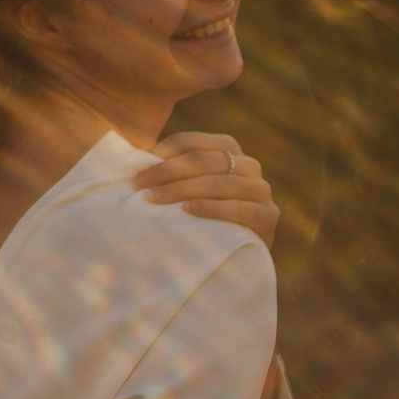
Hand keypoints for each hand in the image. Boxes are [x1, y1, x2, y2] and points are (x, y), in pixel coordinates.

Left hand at [134, 131, 279, 245]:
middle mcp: (248, 164)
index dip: (162, 155)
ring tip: (157, 200)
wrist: (235, 256)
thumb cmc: (198, 217)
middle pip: (205, 160)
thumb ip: (168, 171)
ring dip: (185, 189)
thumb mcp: (185, 189)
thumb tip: (130, 159)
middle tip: (142, 189)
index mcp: (227, 148)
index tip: (137, 175)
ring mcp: (262, 189)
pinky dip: (213, 208)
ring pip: (222, 182)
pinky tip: (189, 211)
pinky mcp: (269, 216)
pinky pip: (241, 208)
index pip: (191, 142)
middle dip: (169, 172)